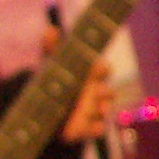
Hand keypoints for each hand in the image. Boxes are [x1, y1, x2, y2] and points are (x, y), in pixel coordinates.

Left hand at [41, 24, 116, 145]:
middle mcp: (97, 92)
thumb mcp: (51, 64)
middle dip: (104, 92)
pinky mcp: (90, 127)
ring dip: (102, 109)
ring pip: (105, 109)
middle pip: (108, 91)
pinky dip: (94, 127)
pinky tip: (85, 126)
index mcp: (91, 75)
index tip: (98, 68)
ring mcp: (95, 110)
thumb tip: (50, 29)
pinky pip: (98, 128)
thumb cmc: (57, 82)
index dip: (102, 69)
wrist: (50, 109)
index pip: (104, 69)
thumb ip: (52, 48)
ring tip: (97, 109)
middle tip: (96, 91)